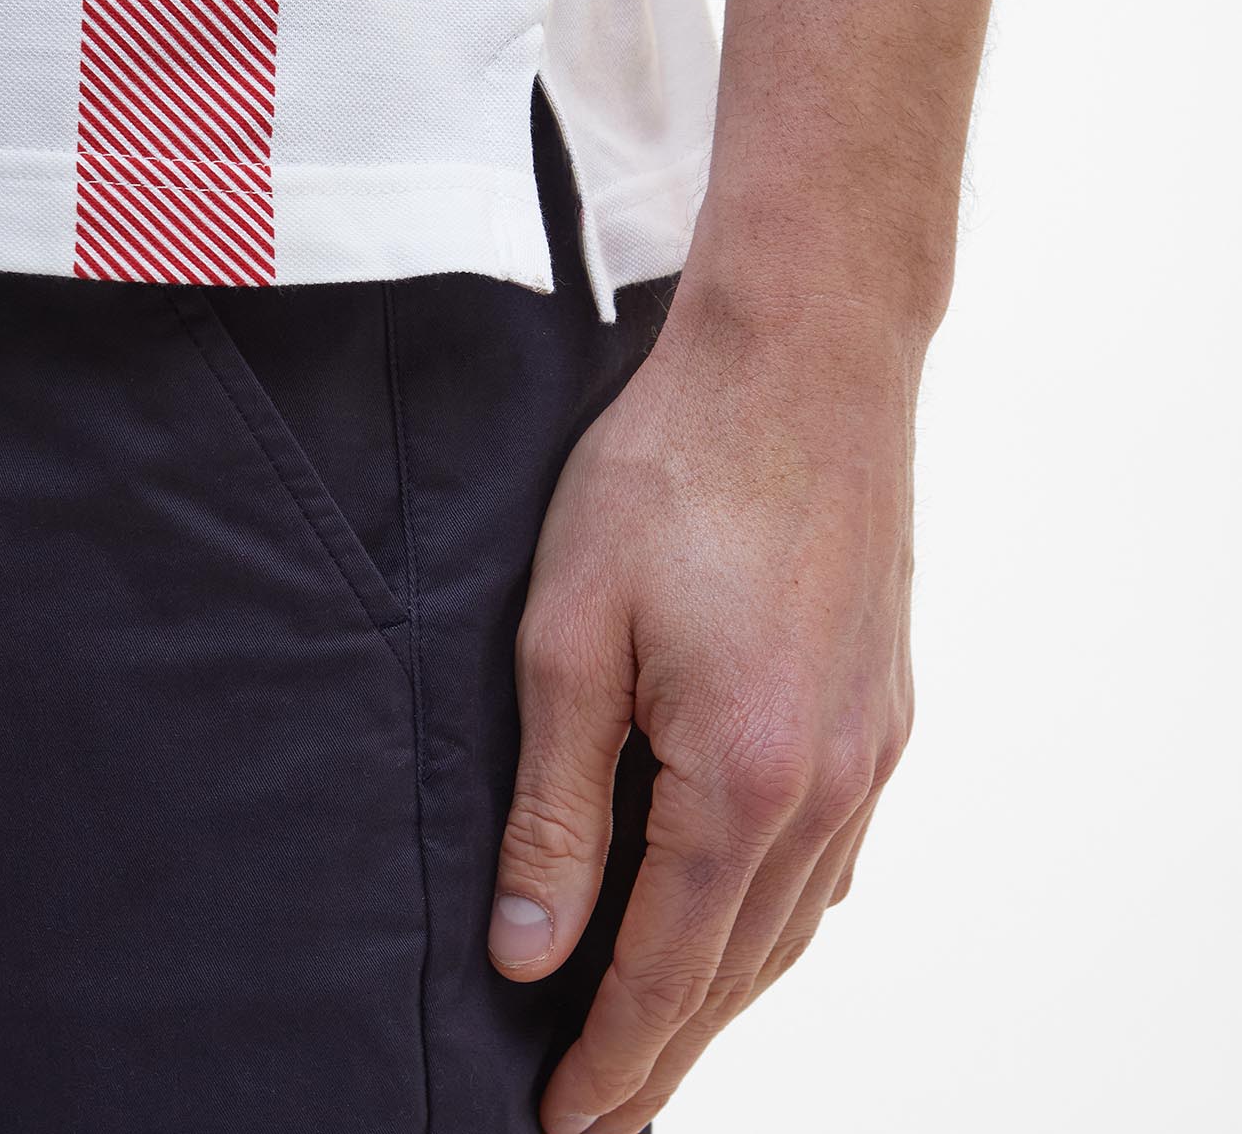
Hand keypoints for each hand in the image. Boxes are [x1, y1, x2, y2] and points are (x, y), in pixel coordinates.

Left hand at [487, 290, 918, 1131]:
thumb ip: (554, 807)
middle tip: (603, 1118)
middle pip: (739, 966)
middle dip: (666, 1052)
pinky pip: (833, 855)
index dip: (610, 1059)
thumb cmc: (672, 471)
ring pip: (794, 921)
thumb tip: (530, 953)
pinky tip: (743, 925)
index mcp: (745, 775)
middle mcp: (831, 782)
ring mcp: (873, 746)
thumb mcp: (570, 633)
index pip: (667, 968)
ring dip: (723, 992)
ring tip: (660, 1044)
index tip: (560, 1126)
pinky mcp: (884, 705)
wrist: (803, 357)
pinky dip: (776, 917)